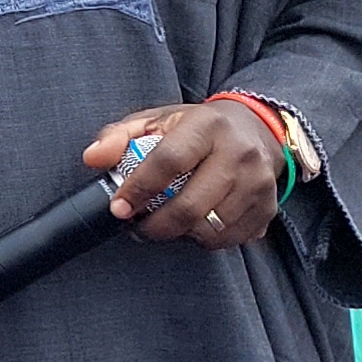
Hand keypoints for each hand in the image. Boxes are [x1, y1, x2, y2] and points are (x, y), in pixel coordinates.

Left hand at [83, 98, 291, 249]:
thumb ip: (120, 136)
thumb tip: (93, 158)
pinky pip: (231, 240)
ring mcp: (259, 184)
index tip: (118, 208)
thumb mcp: (156, 120)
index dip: (139, 188)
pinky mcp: (268, 208)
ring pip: (211, 229)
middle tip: (136, 227)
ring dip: (180, 235)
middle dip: (156, 225)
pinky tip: (192, 227)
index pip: (169, 161)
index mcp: (208, 126)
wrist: (256, 129)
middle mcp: (239, 154)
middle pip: (192, 205)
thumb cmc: (197, 127)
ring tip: (164, 224)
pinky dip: (204, 241)